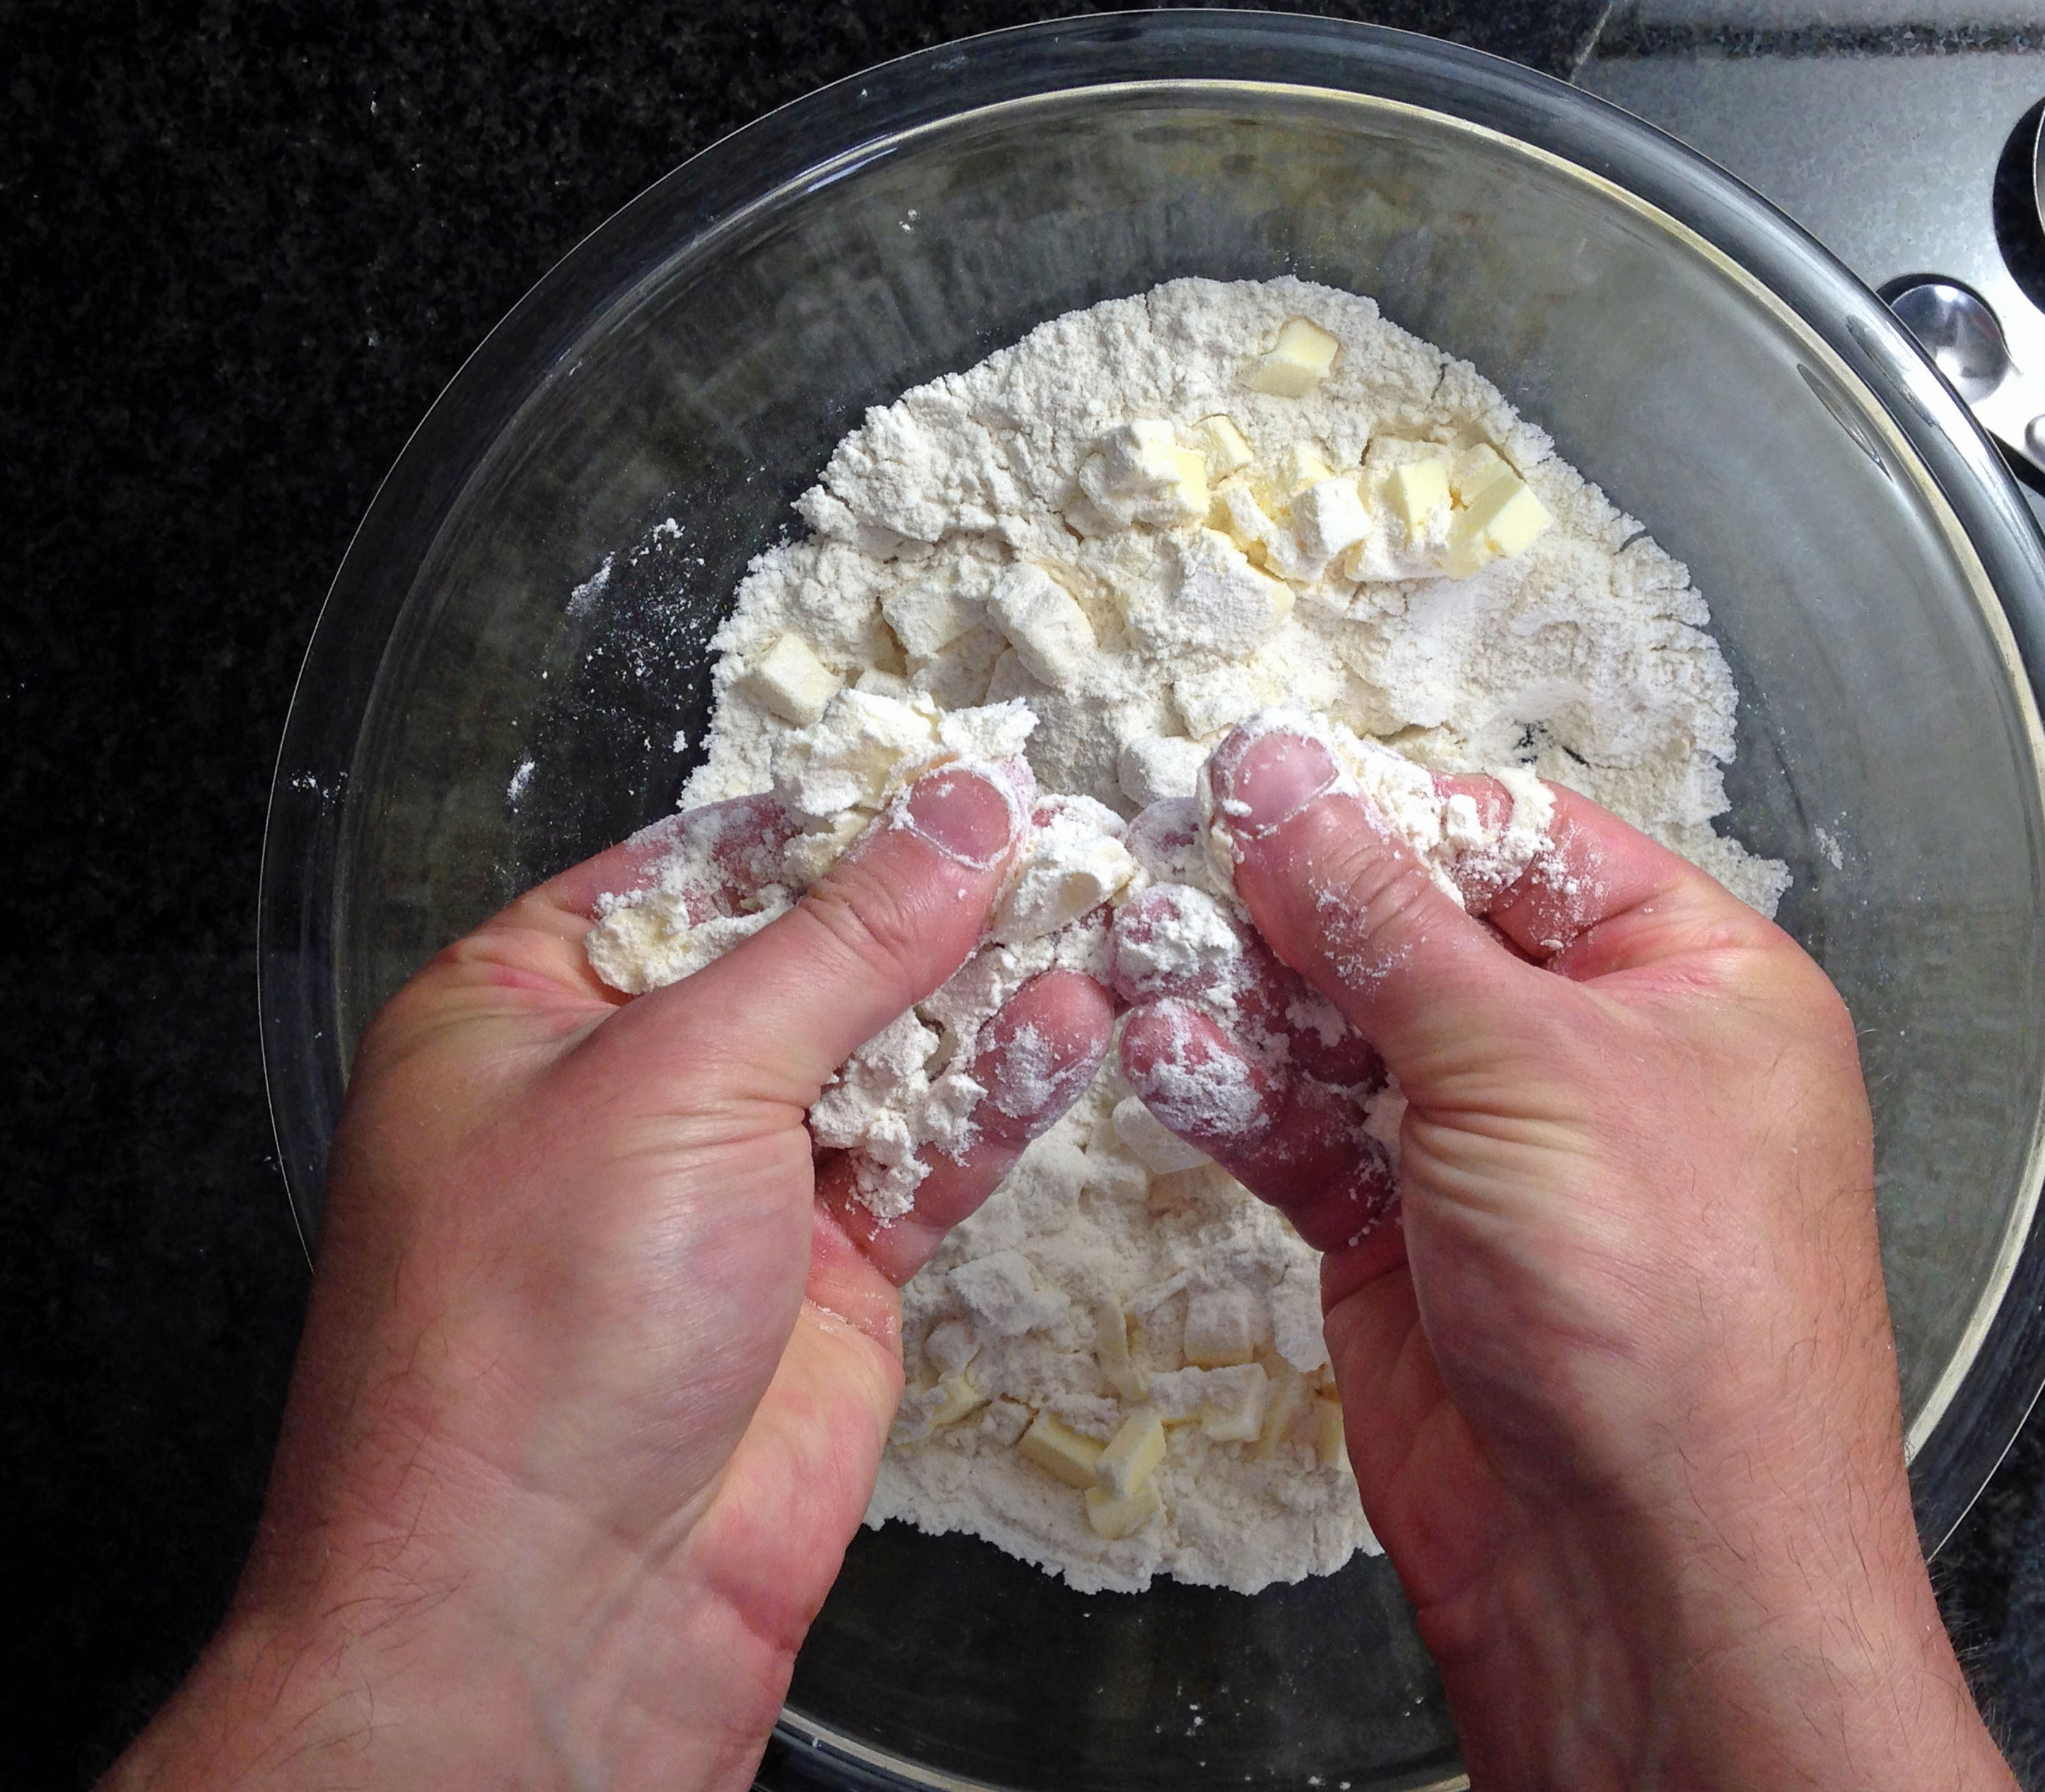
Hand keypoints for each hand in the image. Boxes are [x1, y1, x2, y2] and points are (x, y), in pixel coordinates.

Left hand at [107, 764, 1113, 1791]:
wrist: (557, 1607)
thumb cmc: (533, 1335)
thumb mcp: (681, 1083)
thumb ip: (843, 943)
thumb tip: (960, 812)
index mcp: (525, 1006)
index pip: (701, 862)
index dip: (833, 811)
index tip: (958, 764)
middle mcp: (627, 1083)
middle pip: (806, 948)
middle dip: (927, 896)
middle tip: (1056, 824)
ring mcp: (734, 1179)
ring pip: (884, 1047)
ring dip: (984, 987)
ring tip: (1094, 904)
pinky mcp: (828, 1266)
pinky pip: (930, 1150)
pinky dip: (1001, 1091)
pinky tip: (1074, 1021)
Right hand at [1116, 721, 2017, 1791]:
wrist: (1643, 1574)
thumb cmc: (1668, 1312)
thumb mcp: (1526, 1066)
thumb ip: (1384, 921)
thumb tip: (1286, 784)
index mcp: (1693, 983)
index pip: (1523, 840)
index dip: (1392, 806)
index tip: (1263, 777)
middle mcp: (1596, 1057)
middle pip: (1419, 932)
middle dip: (1298, 903)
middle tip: (1179, 858)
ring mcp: (1493, 1153)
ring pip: (1345, 1033)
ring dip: (1246, 998)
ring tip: (1151, 950)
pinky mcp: (1404, 1239)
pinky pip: (1306, 1136)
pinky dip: (1239, 1097)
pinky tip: (1172, 1056)